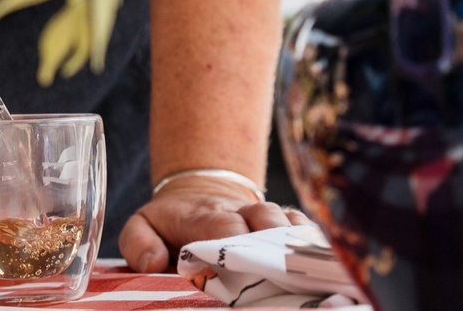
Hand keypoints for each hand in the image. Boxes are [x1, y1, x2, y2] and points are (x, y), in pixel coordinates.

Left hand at [118, 175, 310, 273]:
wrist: (198, 194)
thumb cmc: (169, 224)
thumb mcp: (141, 226)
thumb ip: (138, 243)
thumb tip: (152, 263)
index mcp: (201, 216)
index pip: (222, 224)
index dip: (233, 242)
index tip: (235, 264)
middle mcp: (238, 212)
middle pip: (263, 217)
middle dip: (269, 241)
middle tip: (275, 268)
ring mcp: (264, 216)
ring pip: (287, 221)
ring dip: (295, 241)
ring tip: (303, 266)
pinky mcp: (284, 224)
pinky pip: (305, 228)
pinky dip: (314, 242)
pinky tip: (324, 262)